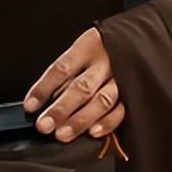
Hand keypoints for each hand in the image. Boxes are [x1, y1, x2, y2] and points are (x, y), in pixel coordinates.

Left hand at [24, 27, 124, 142]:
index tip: (30, 106)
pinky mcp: (135, 91)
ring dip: (80, 120)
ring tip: (62, 134)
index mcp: (88, 46)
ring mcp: (122, 77)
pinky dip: (107, 123)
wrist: (142, 38)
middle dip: (61, 109)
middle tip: (44, 126)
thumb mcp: (84, 47)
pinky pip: (122, 110)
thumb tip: (42, 100)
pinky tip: (93, 133)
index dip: (44, 87)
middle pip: (81, 87)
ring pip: (101, 100)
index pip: (62, 68)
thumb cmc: (106, 46)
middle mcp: (106, 61)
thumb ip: (68, 71)